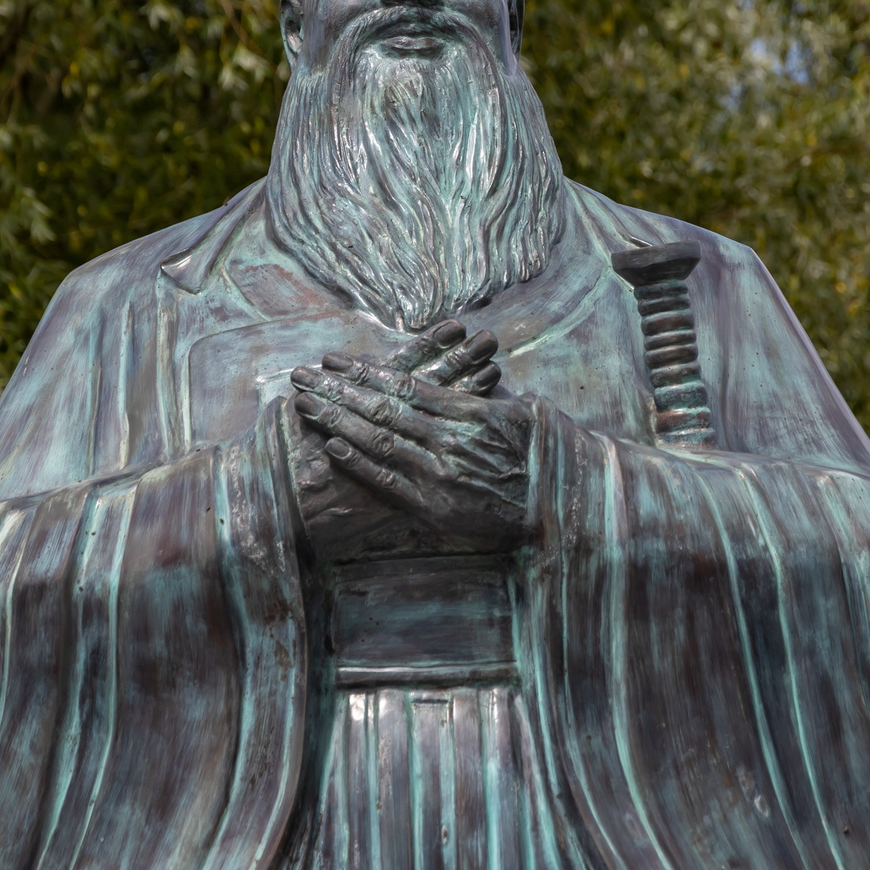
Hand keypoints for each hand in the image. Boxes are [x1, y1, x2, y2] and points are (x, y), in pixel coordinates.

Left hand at [290, 353, 536, 549]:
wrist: (565, 508)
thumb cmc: (549, 458)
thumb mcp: (526, 414)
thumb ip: (489, 399)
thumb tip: (472, 379)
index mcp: (467, 413)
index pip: (405, 386)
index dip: (365, 372)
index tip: (335, 360)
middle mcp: (447, 439)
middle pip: (382, 408)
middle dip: (338, 390)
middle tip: (304, 375)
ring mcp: (438, 473)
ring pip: (379, 440)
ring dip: (338, 420)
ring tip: (306, 404)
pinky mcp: (435, 506)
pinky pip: (389, 482)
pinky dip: (360, 463)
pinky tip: (333, 446)